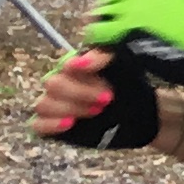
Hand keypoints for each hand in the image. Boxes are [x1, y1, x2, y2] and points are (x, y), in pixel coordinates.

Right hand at [38, 46, 163, 149]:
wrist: (146, 115)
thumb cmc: (136, 87)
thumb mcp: (131, 64)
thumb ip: (105, 56)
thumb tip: (82, 59)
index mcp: (78, 65)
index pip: (66, 63)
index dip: (77, 68)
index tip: (96, 74)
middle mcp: (64, 84)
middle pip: (53, 84)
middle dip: (80, 92)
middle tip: (107, 98)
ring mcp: (59, 106)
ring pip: (43, 104)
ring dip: (70, 108)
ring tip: (96, 112)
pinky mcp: (57, 128)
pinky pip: (37, 125)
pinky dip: (49, 125)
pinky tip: (69, 123)